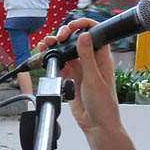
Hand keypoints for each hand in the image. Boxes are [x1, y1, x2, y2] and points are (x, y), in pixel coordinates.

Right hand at [38, 18, 118, 132]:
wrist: (96, 124)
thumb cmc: (104, 105)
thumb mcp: (94, 79)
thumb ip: (87, 57)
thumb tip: (84, 36)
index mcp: (101, 57)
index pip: (94, 32)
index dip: (83, 25)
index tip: (71, 27)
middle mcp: (90, 60)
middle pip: (76, 39)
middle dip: (65, 34)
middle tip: (57, 38)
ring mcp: (80, 68)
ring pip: (66, 50)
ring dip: (55, 46)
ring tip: (46, 45)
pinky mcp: (71, 76)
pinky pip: (60, 63)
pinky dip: (52, 59)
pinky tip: (47, 58)